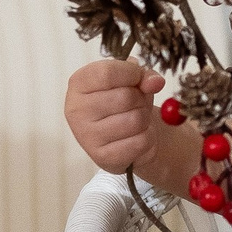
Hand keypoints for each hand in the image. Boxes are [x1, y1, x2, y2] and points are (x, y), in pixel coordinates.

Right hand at [65, 59, 187, 186]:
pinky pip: (140, 142)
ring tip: (136, 119)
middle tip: (137, 103)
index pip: (108, 73)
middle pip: (125, 97)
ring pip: (135, 120)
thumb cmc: (123, 101)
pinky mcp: (102, 157)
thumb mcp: (132, 80)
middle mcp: (76, 110)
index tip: (138, 78)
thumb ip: (144, 75)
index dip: (132, 74)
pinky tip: (137, 135)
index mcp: (78, 83)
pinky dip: (147, 138)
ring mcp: (87, 136)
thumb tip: (155, 82)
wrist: (121, 136)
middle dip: (141, 99)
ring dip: (145, 119)